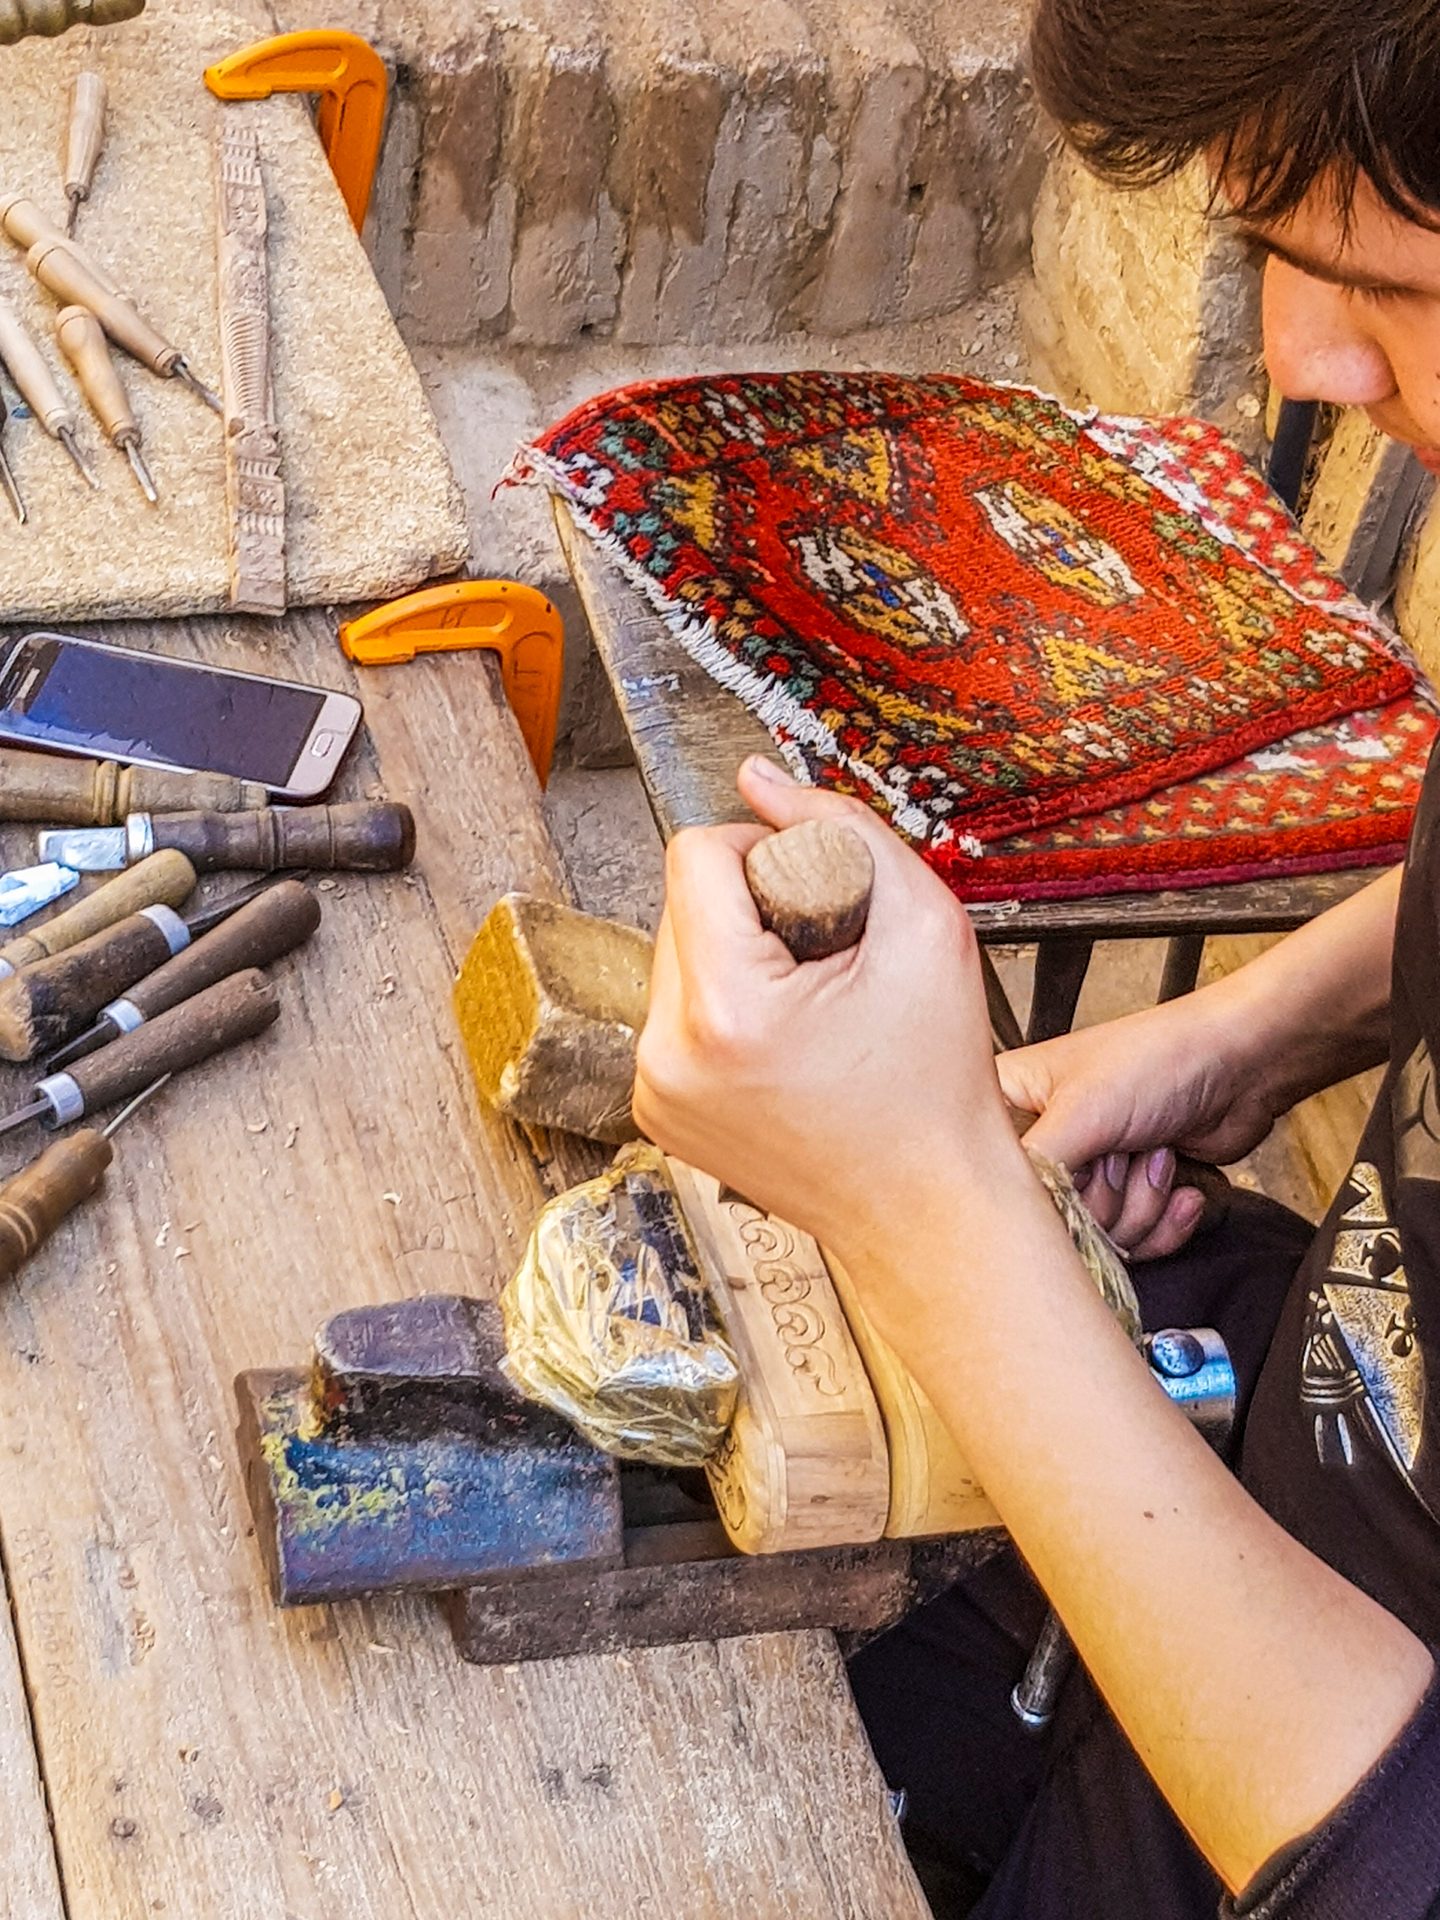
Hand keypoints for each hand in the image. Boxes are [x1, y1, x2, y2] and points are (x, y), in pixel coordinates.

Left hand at [634, 758, 1025, 1263]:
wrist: (930, 1209)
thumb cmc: (939, 1087)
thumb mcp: (924, 924)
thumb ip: (839, 827)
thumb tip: (759, 778)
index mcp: (724, 1012)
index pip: (696, 855)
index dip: (767, 853)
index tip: (822, 901)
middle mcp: (667, 1055)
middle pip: (679, 903)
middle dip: (752, 907)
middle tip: (827, 960)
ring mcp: (654, 1091)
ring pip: (676, 954)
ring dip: (738, 953)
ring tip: (812, 1003)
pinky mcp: (657, 1110)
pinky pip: (677, 1011)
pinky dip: (727, 1005)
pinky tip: (789, 1038)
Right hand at [998, 996, 1282, 1257]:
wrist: (1244, 1067)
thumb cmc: (1159, 1060)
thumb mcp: (1082, 1111)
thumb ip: (1035, 1168)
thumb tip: (1007, 1218)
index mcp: (1010, 1104)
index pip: (994, 1177)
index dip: (1040, 1187)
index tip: (1074, 1165)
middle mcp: (1044, 1140)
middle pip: (1051, 1218)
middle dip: (1105, 1197)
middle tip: (1122, 1150)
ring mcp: (1089, 1171)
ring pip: (1095, 1236)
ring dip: (1141, 1206)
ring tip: (1156, 1155)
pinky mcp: (1132, 1196)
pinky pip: (1134, 1244)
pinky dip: (1166, 1224)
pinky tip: (1180, 1186)